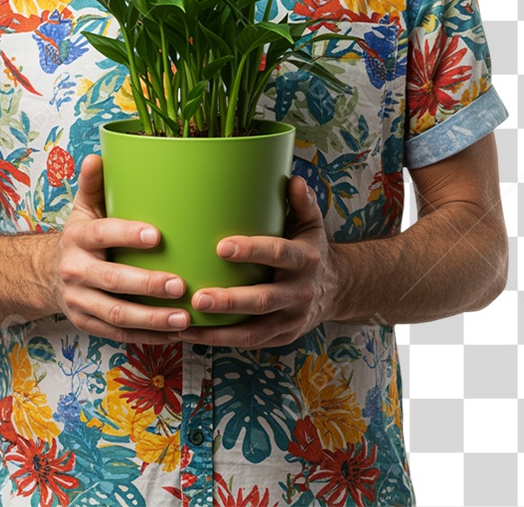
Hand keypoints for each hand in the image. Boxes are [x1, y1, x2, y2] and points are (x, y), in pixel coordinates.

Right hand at [50, 153, 190, 342]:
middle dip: (148, 285)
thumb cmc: (79, 237)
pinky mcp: (88, 325)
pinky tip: (174, 333)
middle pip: (113, 281)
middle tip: (181, 285)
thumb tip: (98, 156)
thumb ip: (93, 184)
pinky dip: (148, 336)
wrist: (46, 276)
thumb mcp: (82, 208)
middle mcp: (76, 272)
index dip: (128, 235)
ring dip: (152, 319)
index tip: (158, 235)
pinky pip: (120, 334)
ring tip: (184, 318)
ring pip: (117, 314)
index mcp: (77, 238)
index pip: (103, 235)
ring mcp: (80, 302)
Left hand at [175, 176, 339, 348]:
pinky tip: (192, 335)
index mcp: (305, 260)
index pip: (278, 254)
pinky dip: (220, 341)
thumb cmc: (311, 249)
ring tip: (186, 323)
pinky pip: (249, 343)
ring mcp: (291, 319)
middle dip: (230, 301)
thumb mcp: (311, 224)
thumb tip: (294, 180)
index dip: (251, 251)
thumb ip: (302, 203)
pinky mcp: (280, 338)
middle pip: (263, 300)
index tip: (221, 247)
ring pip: (254, 330)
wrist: (337, 289)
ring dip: (219, 331)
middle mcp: (299, 292)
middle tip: (198, 297)